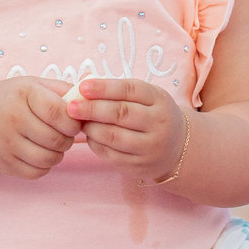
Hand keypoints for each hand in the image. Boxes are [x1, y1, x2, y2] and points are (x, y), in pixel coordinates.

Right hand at [0, 77, 80, 178]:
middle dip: (68, 138)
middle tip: (64, 133)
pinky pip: (36, 172)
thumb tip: (92, 101)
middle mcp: (12, 118)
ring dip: (58, 154)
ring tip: (53, 143)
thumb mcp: (35, 85)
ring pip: (48, 159)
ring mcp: (6, 143)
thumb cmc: (12, 98)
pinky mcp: (3, 163)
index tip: (74, 121)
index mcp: (24, 94)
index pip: (59, 113)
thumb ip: (64, 90)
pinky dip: (44, 166)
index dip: (73, 121)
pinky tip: (39, 153)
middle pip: (56, 139)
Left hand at [66, 78, 187, 181]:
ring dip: (91, 128)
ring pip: (113, 136)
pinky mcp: (140, 166)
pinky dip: (95, 144)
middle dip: (92, 109)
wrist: (178, 148)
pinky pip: (111, 155)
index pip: (130, 90)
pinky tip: (89, 136)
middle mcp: (158, 123)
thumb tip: (84, 82)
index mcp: (159, 100)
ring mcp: (150, 147)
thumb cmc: (153, 115)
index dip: (104, 88)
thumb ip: (117, 89)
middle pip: (121, 113)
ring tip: (79, 121)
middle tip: (71, 106)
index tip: (82, 87)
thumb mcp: (145, 97)